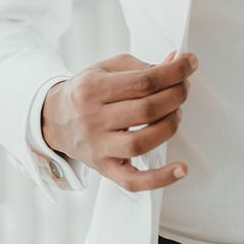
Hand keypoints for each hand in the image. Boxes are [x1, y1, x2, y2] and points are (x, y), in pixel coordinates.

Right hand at [41, 50, 197, 191]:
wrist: (53, 118)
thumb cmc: (87, 92)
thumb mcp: (107, 69)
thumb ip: (143, 66)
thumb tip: (177, 61)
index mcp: (92, 89)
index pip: (144, 81)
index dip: (174, 72)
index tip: (190, 63)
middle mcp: (93, 119)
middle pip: (146, 110)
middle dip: (176, 95)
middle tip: (184, 87)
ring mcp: (98, 147)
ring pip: (142, 142)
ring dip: (171, 125)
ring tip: (176, 112)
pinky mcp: (105, 169)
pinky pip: (133, 182)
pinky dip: (159, 178)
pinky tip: (181, 169)